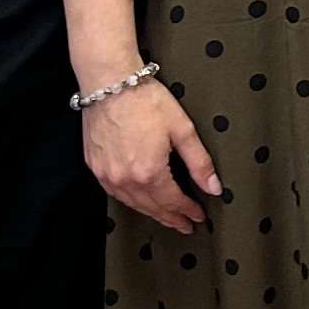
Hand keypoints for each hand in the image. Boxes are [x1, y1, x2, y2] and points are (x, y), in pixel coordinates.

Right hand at [85, 78, 220, 231]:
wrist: (109, 83)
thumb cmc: (145, 100)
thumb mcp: (182, 129)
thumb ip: (199, 162)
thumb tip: (214, 188)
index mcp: (149, 172)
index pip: (173, 202)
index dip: (188, 211)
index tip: (198, 217)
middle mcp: (125, 179)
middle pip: (152, 208)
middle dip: (171, 218)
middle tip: (185, 225)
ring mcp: (107, 175)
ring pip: (133, 204)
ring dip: (151, 213)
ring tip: (167, 217)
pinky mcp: (94, 166)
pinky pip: (115, 193)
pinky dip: (131, 201)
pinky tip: (140, 201)